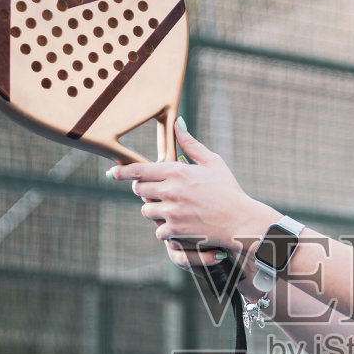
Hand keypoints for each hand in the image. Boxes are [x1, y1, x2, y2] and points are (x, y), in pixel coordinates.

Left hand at [108, 120, 276, 256]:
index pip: (139, 170)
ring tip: (171, 208)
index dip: (122, 172)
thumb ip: (191, 144)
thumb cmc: (229, 190)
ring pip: (146, 210)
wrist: (241, 221)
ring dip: (154, 209)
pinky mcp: (175, 230)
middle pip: (139, 189)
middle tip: (158, 191)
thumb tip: (178, 123)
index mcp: (178, 171)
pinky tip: (178, 224)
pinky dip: (165, 228)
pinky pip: (158, 230)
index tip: (113, 173)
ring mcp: (172, 211)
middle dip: (145, 190)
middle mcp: (171, 190)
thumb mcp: (213, 162)